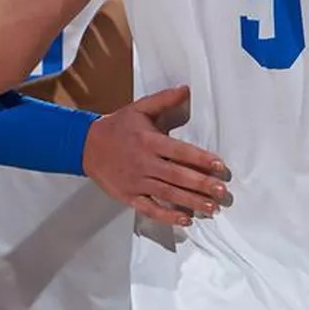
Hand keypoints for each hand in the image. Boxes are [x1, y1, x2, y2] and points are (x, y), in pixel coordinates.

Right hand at [82, 85, 229, 226]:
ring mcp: (136, 182)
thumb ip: (163, 100)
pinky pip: (150, 209)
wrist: (85, 146)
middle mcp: (144, 163)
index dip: (200, 159)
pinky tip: (185, 220)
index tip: (219, 166)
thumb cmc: (117, 127)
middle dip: (201, 184)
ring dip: (191, 202)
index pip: (180, 151)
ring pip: (167, 194)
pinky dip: (167, 216)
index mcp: (149, 141)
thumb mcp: (139, 108)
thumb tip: (186, 89)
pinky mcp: (129, 196)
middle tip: (222, 191)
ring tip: (212, 208)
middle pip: (177, 175)